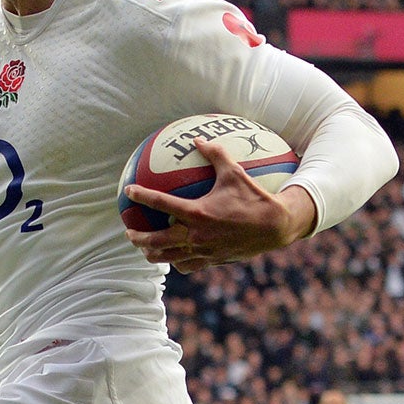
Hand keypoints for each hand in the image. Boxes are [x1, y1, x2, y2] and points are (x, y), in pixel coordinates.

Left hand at [123, 142, 316, 271]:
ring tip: (145, 249)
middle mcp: (196, 235)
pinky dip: (177, 261)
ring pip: (168, 257)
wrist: (275, 227)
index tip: (128, 192)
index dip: (141, 196)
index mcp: (197, 212)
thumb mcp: (235, 172)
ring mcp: (203, 251)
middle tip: (129, 232)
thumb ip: (215, 154)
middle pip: (156, 240)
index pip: (160, 203)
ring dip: (152, 253)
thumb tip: (197, 138)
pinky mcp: (212, 261)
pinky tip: (174, 257)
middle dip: (138, 237)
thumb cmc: (255, 197)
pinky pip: (187, 265)